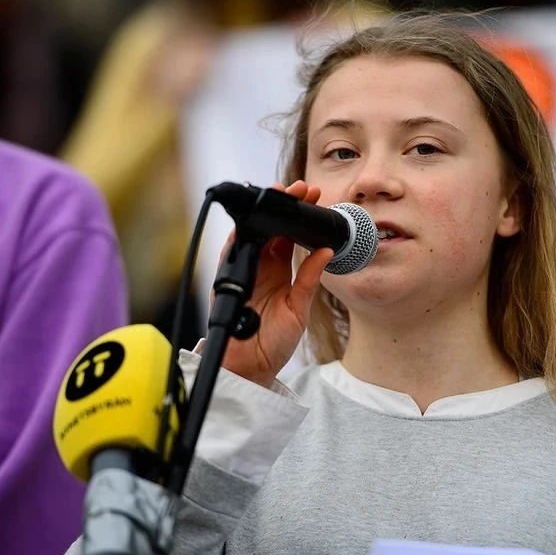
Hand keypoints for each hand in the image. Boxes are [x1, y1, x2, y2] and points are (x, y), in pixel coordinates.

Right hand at [215, 181, 333, 386]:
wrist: (251, 367)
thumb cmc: (275, 341)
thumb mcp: (299, 308)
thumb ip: (310, 279)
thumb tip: (326, 251)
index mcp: (280, 271)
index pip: (290, 236)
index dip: (300, 217)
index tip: (313, 197)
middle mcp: (262, 267)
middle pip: (271, 228)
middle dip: (283, 207)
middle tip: (299, 188)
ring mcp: (245, 271)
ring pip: (252, 234)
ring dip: (264, 214)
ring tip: (280, 195)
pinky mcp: (229, 279)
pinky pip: (232, 252)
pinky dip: (240, 235)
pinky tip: (251, 221)